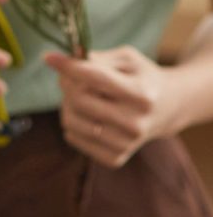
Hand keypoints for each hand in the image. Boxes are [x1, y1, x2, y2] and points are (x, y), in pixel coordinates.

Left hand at [45, 46, 170, 166]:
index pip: (96, 79)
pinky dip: (72, 122)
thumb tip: (59, 60)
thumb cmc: (141, 78)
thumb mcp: (126, 60)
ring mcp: (126, 144)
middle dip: (67, 84)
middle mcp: (135, 123)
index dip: (69, 67)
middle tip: (70, 77)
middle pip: (79, 100)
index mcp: (142, 94)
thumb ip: (95, 59)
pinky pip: (72, 137)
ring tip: (79, 95)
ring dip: (66, 103)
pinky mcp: (115, 158)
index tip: (49, 57)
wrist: (167, 108)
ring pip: (70, 120)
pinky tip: (87, 114)